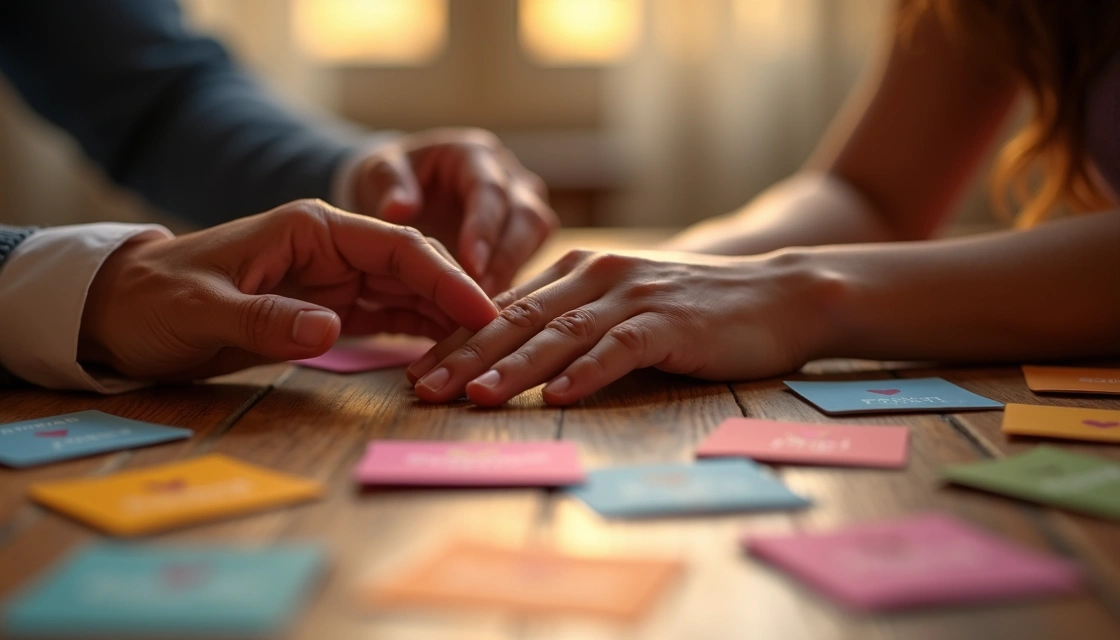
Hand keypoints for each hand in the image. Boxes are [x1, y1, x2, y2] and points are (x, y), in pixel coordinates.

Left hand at [79, 200, 497, 380]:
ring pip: (409, 295)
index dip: (445, 277)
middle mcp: (333, 249)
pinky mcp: (329, 310)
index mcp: (312, 229)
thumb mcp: (202, 310)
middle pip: (414, 268)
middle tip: (500, 341)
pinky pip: (387, 319)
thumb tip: (328, 333)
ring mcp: (334, 280)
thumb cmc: (155, 301)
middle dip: (459, 300)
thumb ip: (266, 318)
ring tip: (485, 353)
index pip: (396, 245)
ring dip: (445, 321)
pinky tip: (448, 356)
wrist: (120, 313)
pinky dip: (419, 336)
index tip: (484, 310)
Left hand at [340, 128, 557, 293]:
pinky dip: (515, 286)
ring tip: (486, 309)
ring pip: (538, 238)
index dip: (483, 229)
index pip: (489, 191)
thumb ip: (388, 184)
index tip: (470, 266)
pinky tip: (490, 312)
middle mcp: (509, 176)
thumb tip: (399, 208)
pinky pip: (531, 259)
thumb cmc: (393, 179)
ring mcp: (523, 204)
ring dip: (514, 274)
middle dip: (506, 259)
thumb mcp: (379, 172)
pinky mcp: (525, 234)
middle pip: (528, 216)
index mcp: (473, 154)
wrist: (407, 188)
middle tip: (482, 298)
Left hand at [406, 249, 843, 405]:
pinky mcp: (671, 322)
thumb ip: (575, 320)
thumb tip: (516, 356)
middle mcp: (598, 275)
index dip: (457, 340)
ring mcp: (634, 296)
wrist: (780, 295)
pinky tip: (559, 398)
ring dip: (513, 366)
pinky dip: (587, 373)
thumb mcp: (624, 306)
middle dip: (463, 355)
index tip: (416, 371)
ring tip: (472, 395)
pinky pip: (620, 348)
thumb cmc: (696, 309)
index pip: (505, 308)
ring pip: (559, 332)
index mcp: (580, 270)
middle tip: (420, 390)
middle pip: (517, 319)